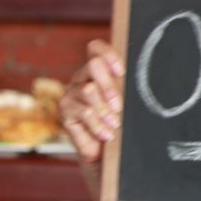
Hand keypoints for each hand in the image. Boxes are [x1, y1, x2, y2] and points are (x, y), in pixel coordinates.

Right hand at [59, 39, 124, 162]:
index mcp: (97, 70)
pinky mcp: (65, 110)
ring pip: (89, 90)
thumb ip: (125, 87)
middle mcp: (82, 77)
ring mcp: (71, 92)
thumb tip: (135, 76)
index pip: (95, 48)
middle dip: (110, 86)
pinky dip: (99, 125)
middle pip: (93, 65)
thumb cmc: (118, 122)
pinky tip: (107, 134)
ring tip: (115, 124)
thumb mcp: (125, 102)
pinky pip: (84, 112)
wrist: (104, 151)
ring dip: (105, 110)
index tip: (122, 72)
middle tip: (119, 106)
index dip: (108, 55)